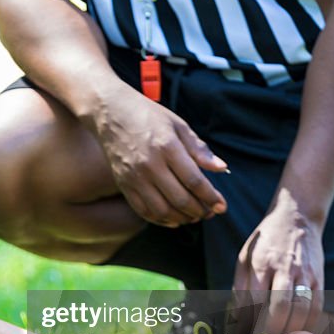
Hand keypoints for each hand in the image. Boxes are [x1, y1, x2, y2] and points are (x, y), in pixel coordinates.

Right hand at [94, 87, 228, 226]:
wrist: (111, 113)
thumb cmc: (148, 116)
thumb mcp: (178, 125)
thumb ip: (199, 149)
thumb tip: (222, 168)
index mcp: (167, 147)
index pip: (194, 180)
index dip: (211, 197)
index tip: (221, 206)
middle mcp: (149, 165)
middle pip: (180, 199)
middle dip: (200, 210)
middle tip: (210, 213)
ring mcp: (134, 177)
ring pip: (162, 210)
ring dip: (182, 219)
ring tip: (193, 216)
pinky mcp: (123, 184)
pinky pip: (143, 210)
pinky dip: (160, 220)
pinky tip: (172, 219)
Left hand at [233, 198, 323, 333]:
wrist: (297, 218)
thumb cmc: (265, 242)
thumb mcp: (244, 257)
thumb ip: (240, 287)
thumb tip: (236, 320)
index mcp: (261, 262)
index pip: (256, 299)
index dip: (250, 322)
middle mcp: (285, 268)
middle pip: (281, 307)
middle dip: (271, 332)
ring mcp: (305, 273)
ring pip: (302, 310)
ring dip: (290, 333)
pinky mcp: (320, 278)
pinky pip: (317, 307)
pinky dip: (307, 325)